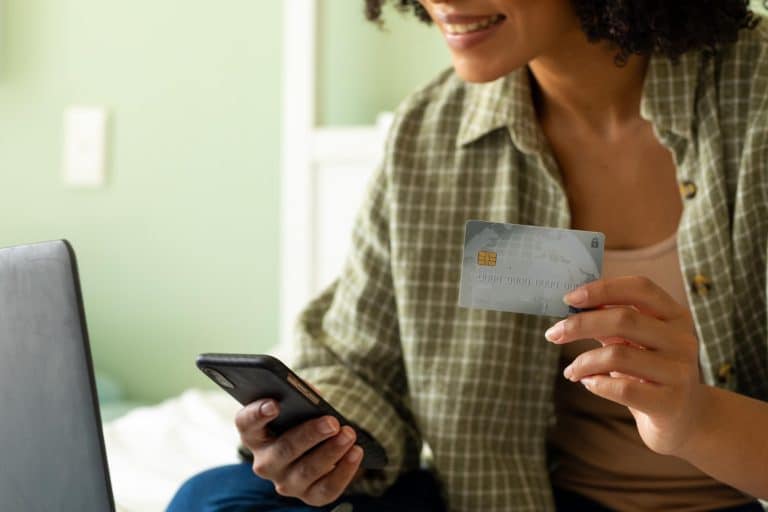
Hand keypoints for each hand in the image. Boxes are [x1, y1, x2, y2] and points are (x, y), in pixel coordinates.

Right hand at [235, 399, 362, 506]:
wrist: (317, 444)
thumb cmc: (302, 418)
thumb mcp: (298, 403)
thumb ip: (300, 395)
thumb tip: (312, 394)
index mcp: (255, 434)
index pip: (246, 424)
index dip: (257, 414)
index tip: (275, 404)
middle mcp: (265, 462)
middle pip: (283, 450)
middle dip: (309, 435)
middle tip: (332, 422)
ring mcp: (285, 482)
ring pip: (306, 471)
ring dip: (331, 452)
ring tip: (349, 434)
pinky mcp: (308, 496)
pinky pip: (326, 489)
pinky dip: (344, 470)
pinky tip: (356, 452)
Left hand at [544, 276, 707, 456]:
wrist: (684, 419)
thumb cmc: (649, 371)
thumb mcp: (635, 341)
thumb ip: (611, 321)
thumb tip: (573, 305)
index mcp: (675, 315)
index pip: (640, 288)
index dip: (602, 289)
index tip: (569, 298)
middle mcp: (682, 339)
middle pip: (624, 319)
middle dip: (579, 325)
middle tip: (552, 334)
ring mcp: (679, 371)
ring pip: (618, 355)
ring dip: (583, 362)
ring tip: (571, 371)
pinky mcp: (670, 402)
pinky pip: (622, 389)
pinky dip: (596, 384)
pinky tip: (588, 383)